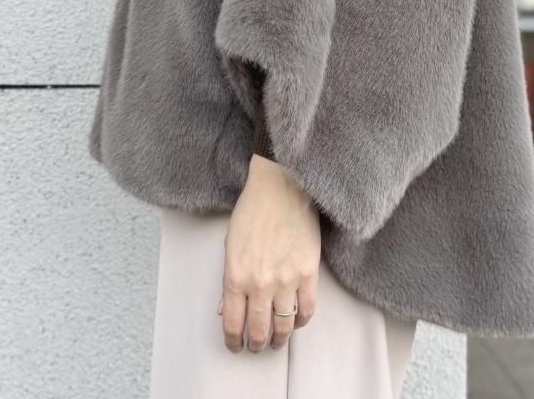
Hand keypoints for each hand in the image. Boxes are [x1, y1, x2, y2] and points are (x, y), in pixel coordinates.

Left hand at [218, 154, 321, 352]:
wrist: (281, 186)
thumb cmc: (252, 211)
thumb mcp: (230, 245)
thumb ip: (229, 279)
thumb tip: (226, 310)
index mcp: (235, 276)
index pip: (233, 323)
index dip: (233, 341)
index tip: (236, 347)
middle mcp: (259, 284)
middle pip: (258, 330)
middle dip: (255, 344)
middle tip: (256, 347)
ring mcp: (285, 280)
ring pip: (284, 326)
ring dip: (280, 339)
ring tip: (277, 342)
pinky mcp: (308, 273)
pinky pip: (307, 309)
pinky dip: (301, 322)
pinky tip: (297, 323)